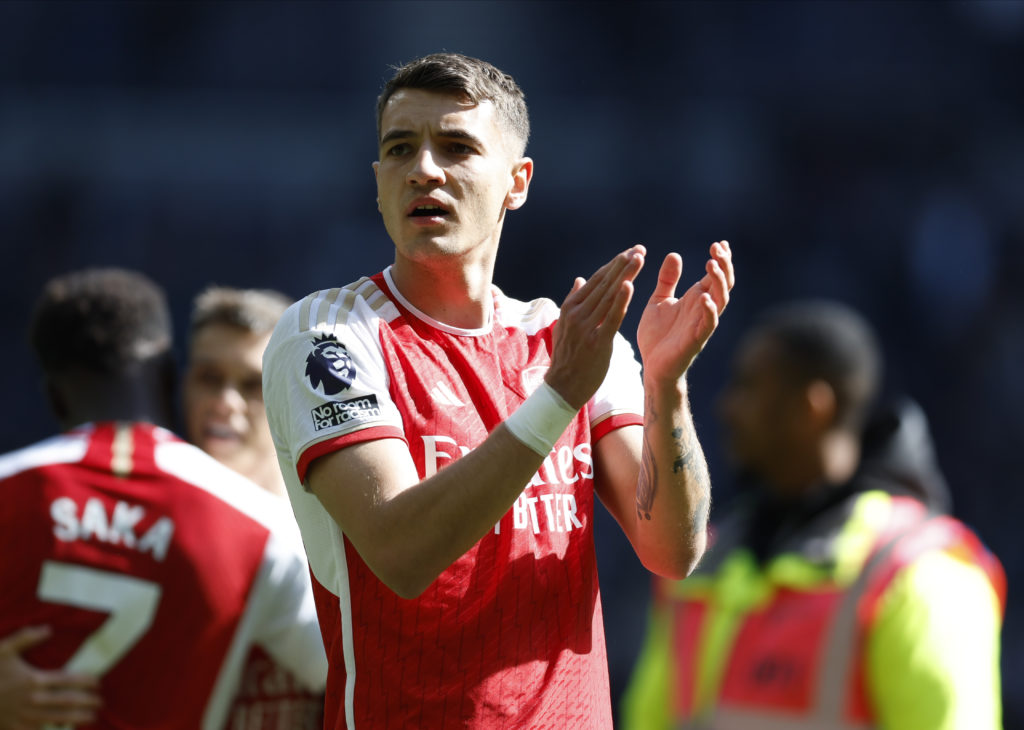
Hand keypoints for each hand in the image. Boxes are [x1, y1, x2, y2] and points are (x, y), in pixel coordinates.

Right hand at [0, 626, 100, 729]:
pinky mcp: (17, 728)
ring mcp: (26, 716)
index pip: (69, 680)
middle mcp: (34, 699)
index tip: (98, 683)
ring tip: (92, 717)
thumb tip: (48, 628)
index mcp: (35, 679)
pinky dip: (54, 728)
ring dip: (78, 718)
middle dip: (88, 702)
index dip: (87, 682)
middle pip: (69, 701)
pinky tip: (64, 727)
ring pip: (58, 718)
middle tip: (101, 702)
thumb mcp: (3, 650)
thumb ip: (26, 637)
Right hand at [546, 245, 645, 407]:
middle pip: (604, 283)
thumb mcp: (566, 325)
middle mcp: (577, 313)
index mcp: (570, 307)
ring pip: (609, 295)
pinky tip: (629, 285)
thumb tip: (580, 279)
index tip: (629, 251)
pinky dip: (621, 300)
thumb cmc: (568, 356)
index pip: (596, 280)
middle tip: (639, 249)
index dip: (614, 265)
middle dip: (623, 264)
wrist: (563, 387)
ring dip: (625, 275)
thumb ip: (574, 301)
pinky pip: (611, 317)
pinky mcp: (598, 341)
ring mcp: (586, 327)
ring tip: (639, 258)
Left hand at [637, 241, 733, 382]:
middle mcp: (703, 310)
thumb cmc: (657, 335)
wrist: (651, 366)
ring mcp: (701, 324)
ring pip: (720, 301)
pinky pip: (708, 325)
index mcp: (696, 299)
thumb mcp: (659, 300)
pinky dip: (709, 311)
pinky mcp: (695, 340)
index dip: (720, 260)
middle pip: (723, 284)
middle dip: (723, 265)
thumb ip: (668, 280)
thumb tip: (675, 254)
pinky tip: (704, 298)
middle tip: (718, 248)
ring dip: (719, 283)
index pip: (715, 276)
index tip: (719, 243)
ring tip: (711, 265)